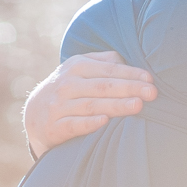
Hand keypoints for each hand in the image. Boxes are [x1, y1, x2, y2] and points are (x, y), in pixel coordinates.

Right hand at [24, 51, 156, 158]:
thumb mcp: (80, 68)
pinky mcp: (55, 126)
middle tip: (152, 93)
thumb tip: (128, 60)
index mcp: (77, 66)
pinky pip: (74, 124)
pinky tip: (105, 121)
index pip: (109, 70)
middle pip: (104, 86)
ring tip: (137, 106)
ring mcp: (60, 105)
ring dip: (116, 106)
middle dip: (130, 88)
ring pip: (92, 105)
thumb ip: (103, 61)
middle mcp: (68, 84)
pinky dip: (89, 122)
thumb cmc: (68, 88)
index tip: (151, 79)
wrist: (34, 114)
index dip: (131, 74)